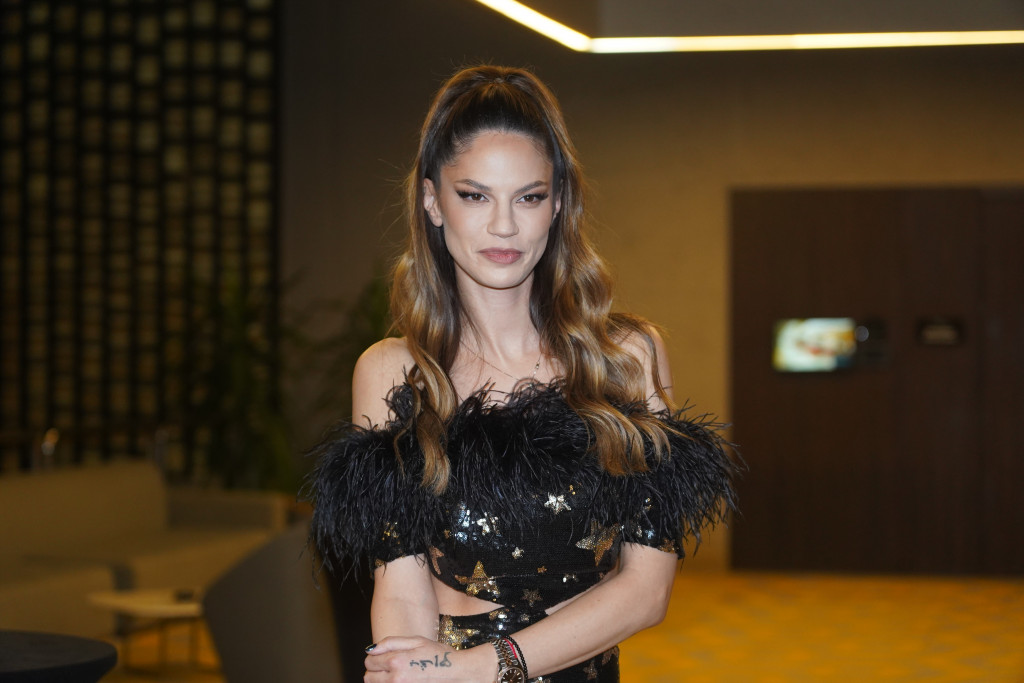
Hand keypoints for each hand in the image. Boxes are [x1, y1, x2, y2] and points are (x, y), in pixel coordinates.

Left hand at [364, 637, 493, 681]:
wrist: (456, 673)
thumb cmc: (439, 656)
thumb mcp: (416, 641)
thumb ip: (390, 642)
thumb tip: (371, 649)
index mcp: (396, 661)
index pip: (369, 661)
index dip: (375, 657)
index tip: (383, 656)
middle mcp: (395, 679)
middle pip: (368, 677)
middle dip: (375, 670)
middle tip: (389, 666)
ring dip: (381, 680)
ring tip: (397, 674)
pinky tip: (402, 680)